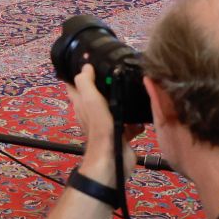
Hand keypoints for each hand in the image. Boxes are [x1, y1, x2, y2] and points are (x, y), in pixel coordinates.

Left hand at [65, 67, 138, 182]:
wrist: (114, 160)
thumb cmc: (101, 128)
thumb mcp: (90, 101)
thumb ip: (86, 83)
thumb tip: (86, 66)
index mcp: (82, 104)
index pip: (75, 83)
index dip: (80, 71)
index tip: (91, 59)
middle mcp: (92, 112)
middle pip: (97, 93)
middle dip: (106, 83)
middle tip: (121, 70)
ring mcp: (107, 123)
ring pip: (115, 107)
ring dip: (123, 100)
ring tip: (136, 87)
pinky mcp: (121, 133)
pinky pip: (129, 123)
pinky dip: (136, 119)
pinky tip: (143, 114)